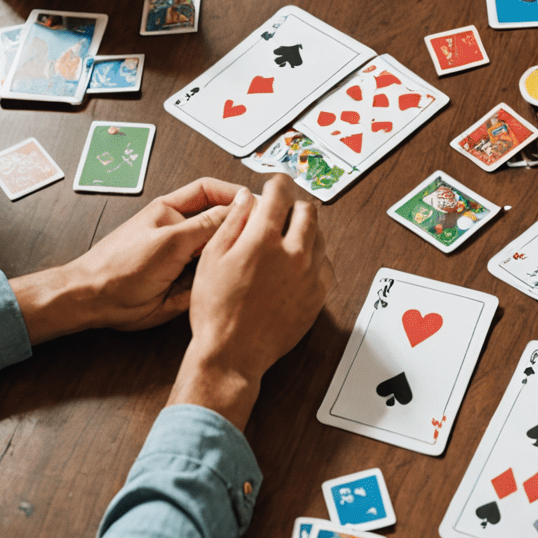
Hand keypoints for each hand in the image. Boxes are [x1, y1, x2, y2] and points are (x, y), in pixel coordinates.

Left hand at [13, 178, 245, 342]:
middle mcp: (181, 233)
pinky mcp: (183, 285)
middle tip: (261, 235)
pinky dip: (218, 281)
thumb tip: (239, 205)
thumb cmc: (119, 266)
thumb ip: (207, 224)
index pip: (212, 192)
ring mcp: (182, 259)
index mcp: (173, 211)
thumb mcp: (170, 240)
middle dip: (237, 228)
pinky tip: (230, 283)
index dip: (235, 195)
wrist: (95, 302)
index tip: (257, 204)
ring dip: (229, 257)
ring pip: (217, 253)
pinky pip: (208, 279)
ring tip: (250, 261)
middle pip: (219, 223)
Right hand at [172, 177, 335, 429]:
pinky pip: (325, 263)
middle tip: (283, 207)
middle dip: (294, 203)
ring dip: (306, 228)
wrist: (232, 354)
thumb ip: (232, 222)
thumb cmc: (216, 311)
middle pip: (307, 210)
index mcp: (263, 240)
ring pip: (319, 235)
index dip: (277, 183)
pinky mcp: (318, 295)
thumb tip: (247, 197)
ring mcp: (310, 275)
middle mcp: (293, 253)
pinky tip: (299, 261)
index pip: (280, 194)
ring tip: (288, 235)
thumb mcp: (212, 259)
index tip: (275, 183)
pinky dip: (315, 255)